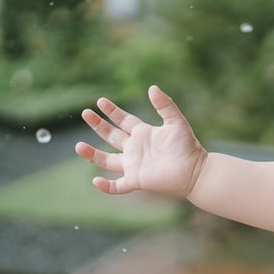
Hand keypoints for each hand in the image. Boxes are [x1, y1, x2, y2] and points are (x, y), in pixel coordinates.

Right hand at [75, 85, 206, 195]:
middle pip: (111, 136)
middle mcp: (135, 149)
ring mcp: (134, 165)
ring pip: (107, 161)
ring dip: (92, 155)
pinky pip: (117, 186)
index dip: (112, 111)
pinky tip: (96, 181)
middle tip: (85, 113)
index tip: (100, 101)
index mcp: (143, 134)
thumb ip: (165, 105)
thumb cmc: (188, 146)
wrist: (195, 171)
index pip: (123, 121)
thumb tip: (152, 87)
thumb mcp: (176, 122)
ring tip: (78, 146)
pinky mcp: (137, 180)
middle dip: (98, 125)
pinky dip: (106, 186)